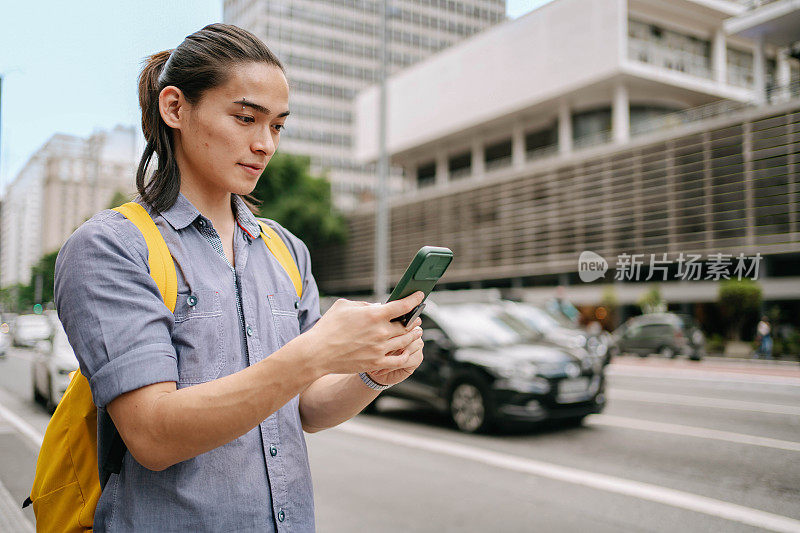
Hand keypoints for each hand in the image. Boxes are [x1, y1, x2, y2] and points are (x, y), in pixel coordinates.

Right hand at [301, 291, 425, 376]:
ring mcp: (380, 349)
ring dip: (413, 335)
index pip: (403, 305)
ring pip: (406, 341)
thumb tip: (377, 307)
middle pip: (407, 325)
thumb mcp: (344, 306)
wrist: (317, 353)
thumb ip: (364, 304)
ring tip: (416, 332)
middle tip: (417, 317)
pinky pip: (399, 359)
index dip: (415, 299)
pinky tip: (406, 350)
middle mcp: (381, 332)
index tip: (420, 296)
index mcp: (374, 314)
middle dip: (414, 319)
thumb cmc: (328, 327)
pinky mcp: (376, 363)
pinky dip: (406, 354)